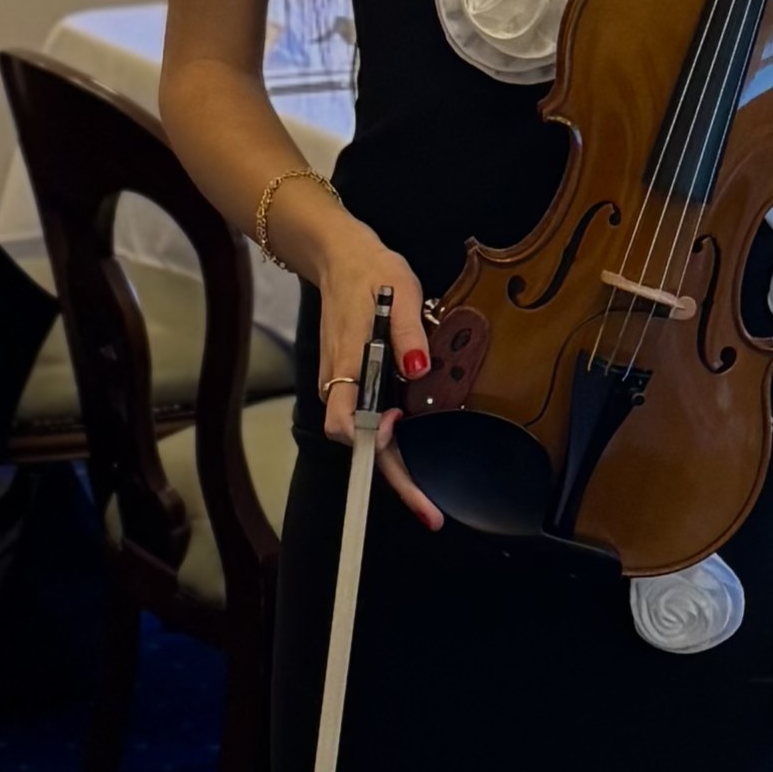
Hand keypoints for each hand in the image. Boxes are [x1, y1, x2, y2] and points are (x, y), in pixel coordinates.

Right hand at [301, 212, 442, 528]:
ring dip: (397, 470)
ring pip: (366, 440)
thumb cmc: (372, 274)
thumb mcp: (400, 292)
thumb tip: (419, 370)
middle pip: (360, 446)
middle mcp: (341, 384)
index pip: (344, 423)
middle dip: (396, 483)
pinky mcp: (355, 385)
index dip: (368, 442)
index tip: (396, 433)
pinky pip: (371, 423)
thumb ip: (407, 333)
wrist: (341, 257)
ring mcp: (346, 387)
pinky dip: (394, 446)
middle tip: (431, 514)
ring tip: (429, 498)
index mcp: (347, 365)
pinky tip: (418, 456)